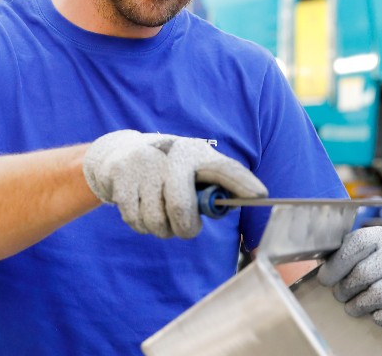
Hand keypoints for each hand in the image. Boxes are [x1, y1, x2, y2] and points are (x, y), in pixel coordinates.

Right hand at [83, 130, 265, 238]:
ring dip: (161, 229)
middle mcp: (170, 154)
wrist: (121, 152)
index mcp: (195, 153)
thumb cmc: (169, 167)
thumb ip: (215, 185)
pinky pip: (135, 220)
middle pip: (180, 208)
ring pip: (155, 221)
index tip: (260, 195)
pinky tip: (143, 211)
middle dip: (185, 229)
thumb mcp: (193, 168)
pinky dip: (142, 225)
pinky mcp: (121, 177)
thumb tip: (247, 201)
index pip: (223, 168)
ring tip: (162, 217)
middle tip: (186, 229)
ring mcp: (143, 165)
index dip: (242, 182)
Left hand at [317, 226, 381, 329]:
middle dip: (345, 289)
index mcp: (377, 235)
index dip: (337, 265)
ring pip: (379, 294)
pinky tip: (375, 316)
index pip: (356, 244)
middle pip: (364, 273)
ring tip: (353, 307)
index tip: (324, 280)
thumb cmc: (360, 269)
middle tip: (340, 296)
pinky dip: (381, 318)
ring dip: (360, 306)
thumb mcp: (346, 256)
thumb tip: (316, 264)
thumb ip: (332, 257)